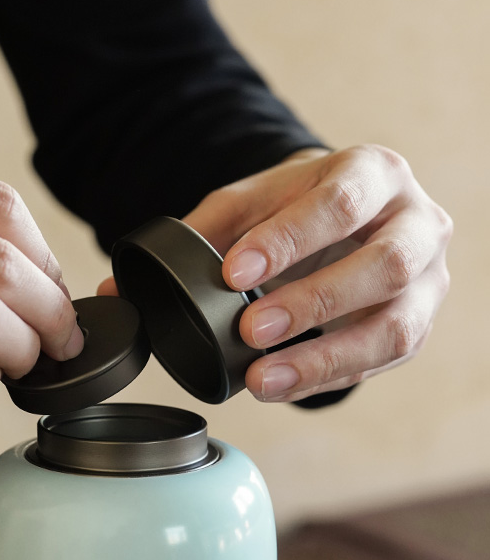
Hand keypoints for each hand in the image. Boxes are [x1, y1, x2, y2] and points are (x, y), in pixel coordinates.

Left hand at [184, 145, 452, 402]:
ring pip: (393, 327)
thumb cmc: (301, 209)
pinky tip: (279, 386)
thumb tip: (131, 282)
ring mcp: (427, 281)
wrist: (351, 222)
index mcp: (376, 173)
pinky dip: (323, 379)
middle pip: (386, 265)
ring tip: (261, 378)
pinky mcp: (417, 328)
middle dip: (314, 302)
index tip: (234, 274)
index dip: (288, 240)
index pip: (341, 203)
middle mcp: (417, 223)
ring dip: (322, 358)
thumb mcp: (254, 203)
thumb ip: (202, 231)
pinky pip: (378, 363)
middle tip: (250, 330)